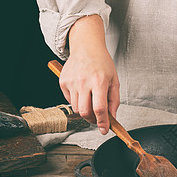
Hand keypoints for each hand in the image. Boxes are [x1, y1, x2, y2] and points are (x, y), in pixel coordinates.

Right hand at [59, 15, 119, 134]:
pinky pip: (70, 100)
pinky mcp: (63, 82)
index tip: (104, 130)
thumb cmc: (102, 63)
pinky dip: (77, 102)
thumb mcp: (114, 81)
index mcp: (99, 81)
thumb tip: (112, 118)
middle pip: (85, 112)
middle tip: (98, 118)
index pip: (99, 109)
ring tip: (91, 102)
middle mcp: (84, 82)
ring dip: (85, 111)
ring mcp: (71, 82)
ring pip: (77, 109)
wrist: (86, 46)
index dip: (102, 122)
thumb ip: (114, 101)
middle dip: (93, 120)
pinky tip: (83, 92)